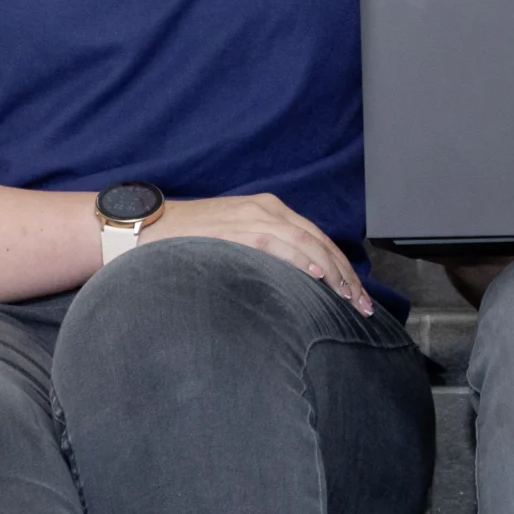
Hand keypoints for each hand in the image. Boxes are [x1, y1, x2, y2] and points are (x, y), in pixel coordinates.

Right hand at [149, 194, 373, 315]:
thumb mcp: (235, 239)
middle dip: (346, 274)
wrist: (150, 227)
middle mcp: (268, 209)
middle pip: (320, 241)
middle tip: (363, 304)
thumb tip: (292, 282)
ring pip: (308, 243)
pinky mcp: (241, 228)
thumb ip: (263, 252)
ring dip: (333, 273)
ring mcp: (255, 217)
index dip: (340, 266)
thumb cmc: (190, 241)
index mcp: (269, 210)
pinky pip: (280, 243)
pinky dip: (302, 259)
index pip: (316, 239)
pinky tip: (318, 276)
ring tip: (349, 298)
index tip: (356, 294)